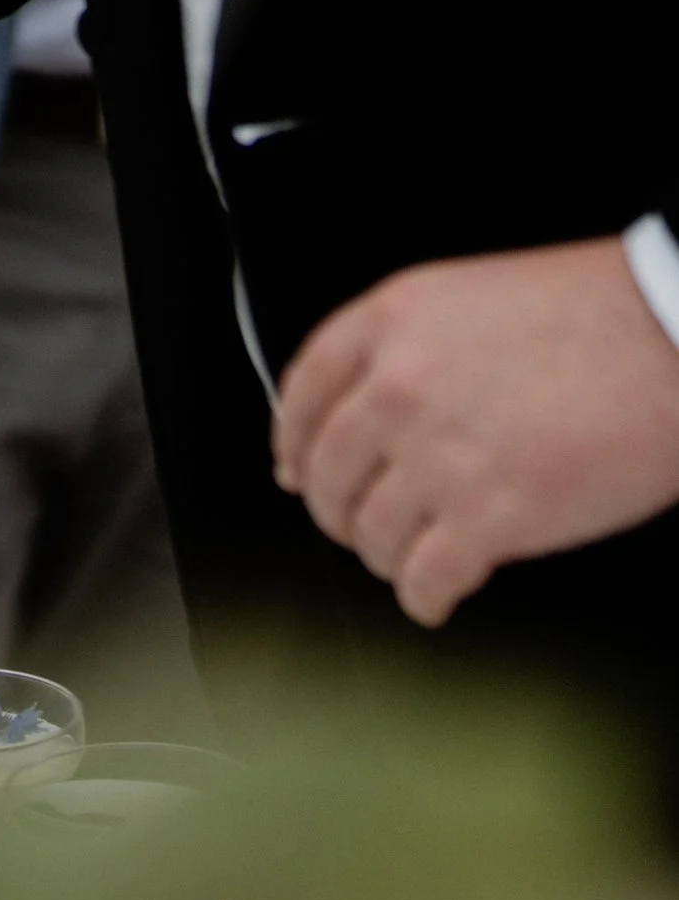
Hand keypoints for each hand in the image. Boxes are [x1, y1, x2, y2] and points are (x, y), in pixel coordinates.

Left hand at [273, 235, 678, 625]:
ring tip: (416, 556)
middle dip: (339, 510)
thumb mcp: (476, 302)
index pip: (302, 393)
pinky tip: (435, 597)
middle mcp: (400, 388)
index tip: (292, 468)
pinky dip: (424, 598)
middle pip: (326, 473)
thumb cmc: (606, 317)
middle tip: (362, 523)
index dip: (292, 442)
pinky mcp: (487, 516)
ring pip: (370, 534)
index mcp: (392, 323)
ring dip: (387, 556)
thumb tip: (357, 418)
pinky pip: (422, 579)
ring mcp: (439, 455)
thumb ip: (408, 352)